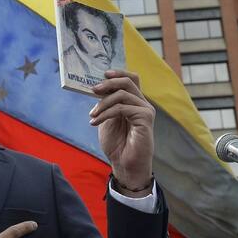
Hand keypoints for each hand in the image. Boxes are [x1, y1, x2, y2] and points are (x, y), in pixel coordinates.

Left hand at [89, 69, 154, 193]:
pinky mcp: (146, 118)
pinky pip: (122, 108)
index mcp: (133, 102)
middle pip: (128, 81)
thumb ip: (106, 104)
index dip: (118, 73)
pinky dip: (106, 113)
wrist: (124, 165)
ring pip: (123, 94)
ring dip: (103, 103)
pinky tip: (96, 122)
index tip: (103, 74)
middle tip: (93, 90)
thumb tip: (97, 88)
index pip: (131, 79)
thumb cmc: (117, 144)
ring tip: (92, 115)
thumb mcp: (107, 119)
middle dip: (108, 83)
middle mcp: (141, 103)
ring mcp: (145, 110)